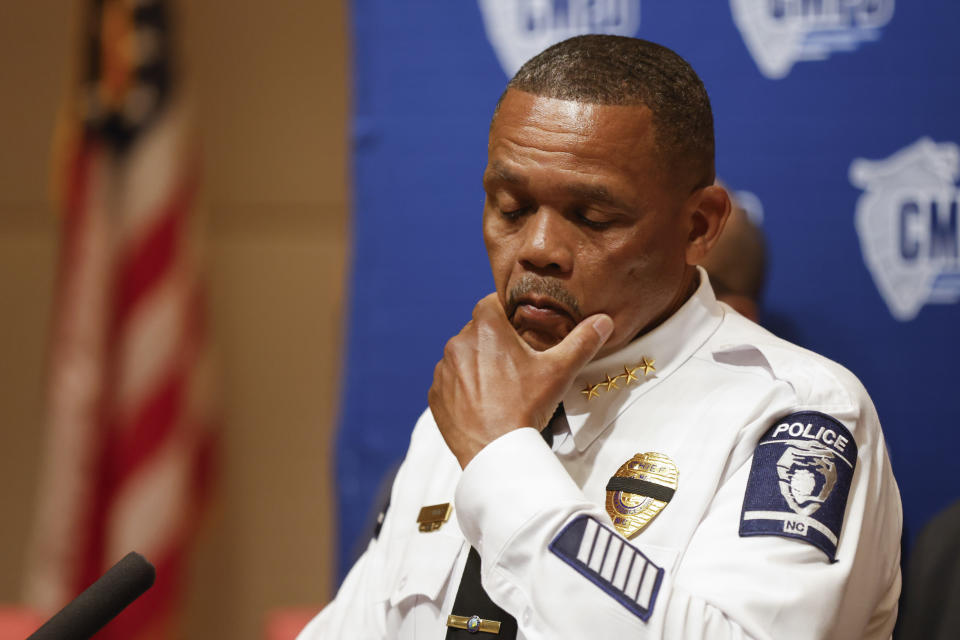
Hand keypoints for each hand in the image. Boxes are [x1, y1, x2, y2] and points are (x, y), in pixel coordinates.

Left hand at [429, 293, 613, 467]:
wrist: (495, 452)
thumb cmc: (525, 407)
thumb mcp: (559, 371)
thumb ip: (582, 341)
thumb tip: (603, 321)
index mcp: (485, 327)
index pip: (493, 303)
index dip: (507, 312)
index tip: (520, 327)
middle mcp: (458, 343)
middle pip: (478, 331)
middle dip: (494, 341)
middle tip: (516, 363)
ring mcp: (444, 370)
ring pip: (463, 356)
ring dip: (477, 364)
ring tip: (500, 386)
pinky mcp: (435, 395)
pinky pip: (450, 382)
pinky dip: (463, 388)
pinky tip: (483, 402)